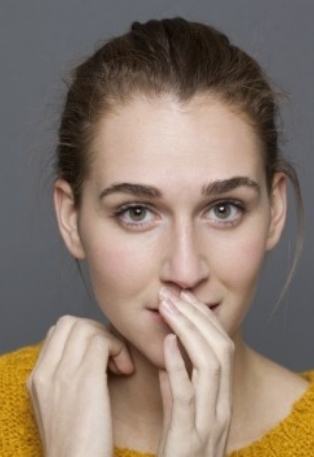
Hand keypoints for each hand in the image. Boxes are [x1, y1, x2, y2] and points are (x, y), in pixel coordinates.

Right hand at [26, 315, 133, 456]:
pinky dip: (119, 349)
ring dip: (109, 340)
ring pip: (87, 327)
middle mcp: (45, 371)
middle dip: (97, 332)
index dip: (84, 336)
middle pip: (70, 323)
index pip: (58, 332)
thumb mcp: (61, 409)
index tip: (100, 357)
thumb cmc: (78, 446)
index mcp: (37, 378)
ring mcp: (62, 373)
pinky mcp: (85, 378)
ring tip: (120, 366)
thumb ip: (65, 380)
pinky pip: (102, 340)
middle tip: (111, 357)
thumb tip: (90, 357)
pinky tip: (126, 371)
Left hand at [156, 290, 234, 456]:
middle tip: (175, 295)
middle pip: (220, 350)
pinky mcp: (187, 437)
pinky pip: (185, 395)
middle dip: (198, 317)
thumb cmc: (177, 455)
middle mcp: (221, 407)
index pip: (222, 348)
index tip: (186, 298)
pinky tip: (166, 342)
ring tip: (168, 309)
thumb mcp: (181, 418)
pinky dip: (177, 364)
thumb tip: (169, 357)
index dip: (205, 320)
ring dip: (188, 332)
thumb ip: (177, 388)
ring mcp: (208, 423)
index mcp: (220, 399)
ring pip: (209, 365)